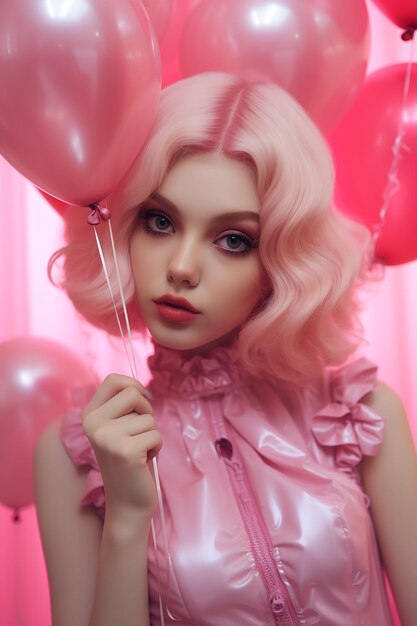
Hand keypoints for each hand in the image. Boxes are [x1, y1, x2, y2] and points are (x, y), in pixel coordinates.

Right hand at [82, 374, 161, 518]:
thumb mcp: (118, 428)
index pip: (113, 380)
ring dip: (151, 434)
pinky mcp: (125, 450)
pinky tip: (143, 461)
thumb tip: (141, 387)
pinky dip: (156, 447)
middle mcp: (93, 424)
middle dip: (146, 411)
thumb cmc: (129, 460)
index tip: (142, 400)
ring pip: (148, 417)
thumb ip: (122, 407)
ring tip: (139, 451)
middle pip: (133, 394)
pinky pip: (155, 434)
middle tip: (140, 433)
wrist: (127, 502)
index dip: (133, 384)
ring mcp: (107, 437)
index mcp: (89, 415)